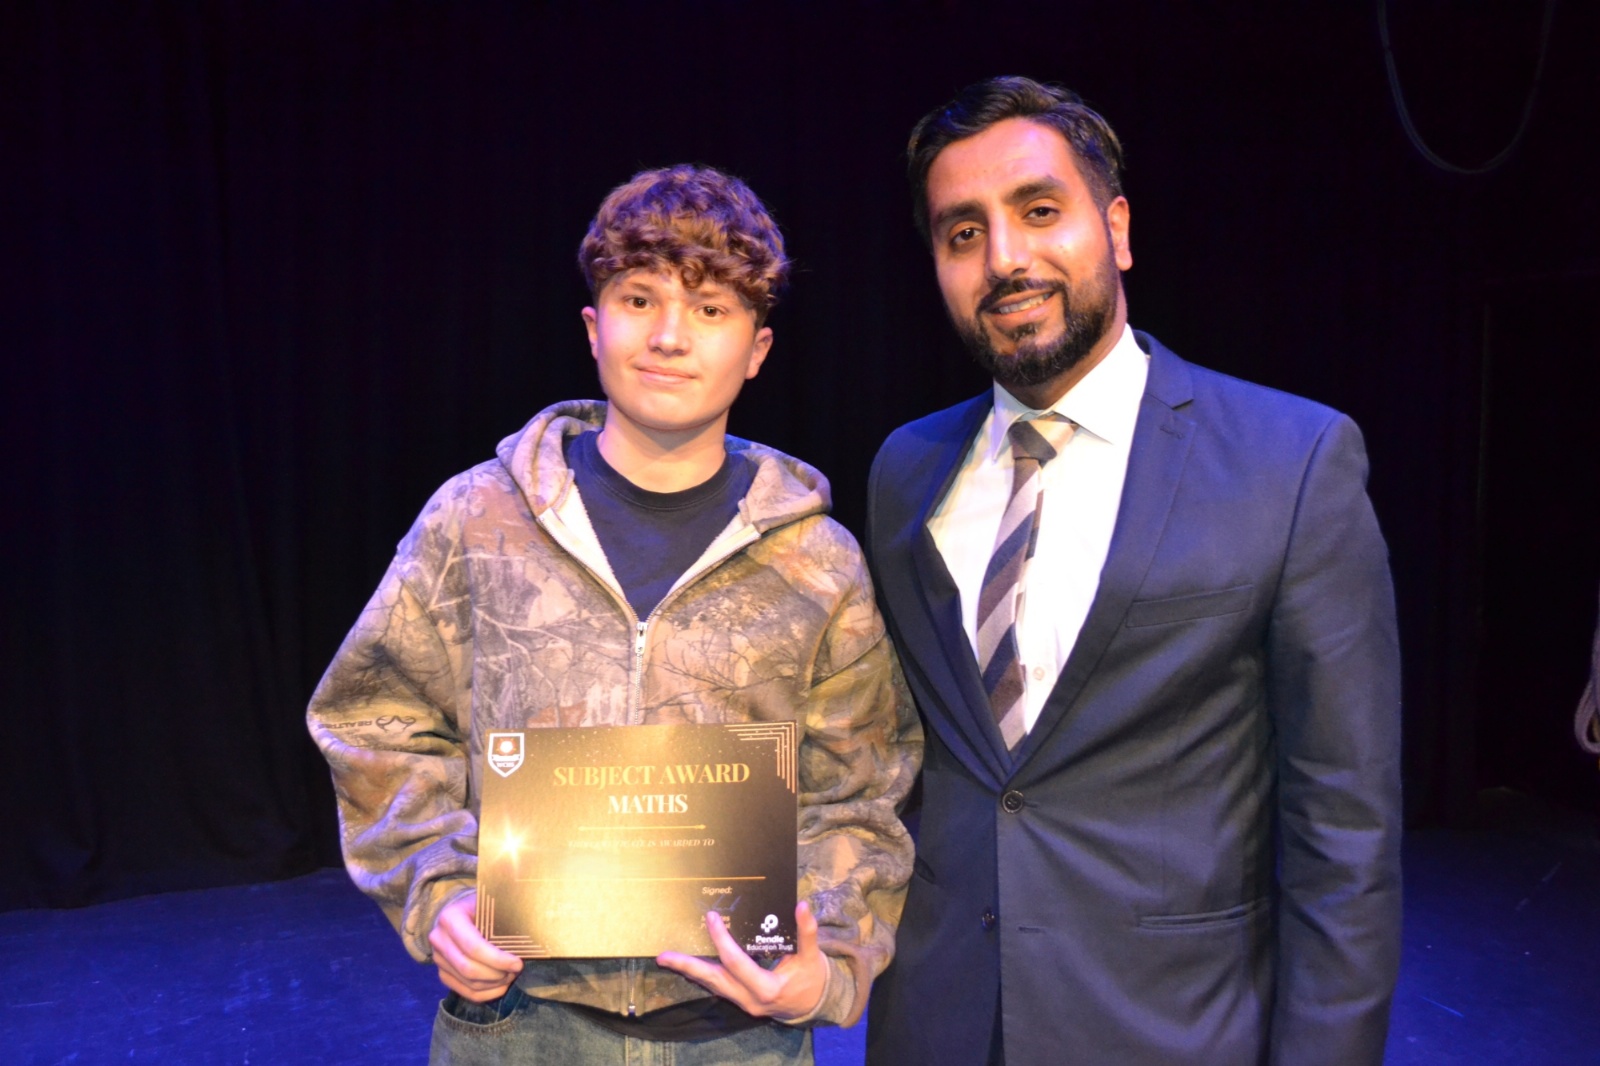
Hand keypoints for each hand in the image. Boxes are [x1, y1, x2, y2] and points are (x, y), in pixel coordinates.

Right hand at [427, 892, 523, 1001]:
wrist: (460, 912)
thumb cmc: (482, 905)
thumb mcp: (491, 902)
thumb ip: (505, 913)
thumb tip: (532, 927)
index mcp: (450, 918)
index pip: (473, 947)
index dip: (497, 959)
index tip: (518, 963)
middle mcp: (439, 940)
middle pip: (469, 969)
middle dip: (497, 974)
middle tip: (517, 969)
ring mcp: (438, 959)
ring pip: (468, 983)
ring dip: (494, 984)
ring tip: (511, 974)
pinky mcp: (443, 974)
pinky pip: (464, 992)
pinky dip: (486, 993)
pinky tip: (501, 986)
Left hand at [656, 900, 827, 1022]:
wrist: (816, 1005)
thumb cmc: (814, 979)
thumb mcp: (813, 956)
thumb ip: (807, 932)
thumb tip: (802, 905)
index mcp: (766, 988)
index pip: (736, 961)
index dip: (722, 939)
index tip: (711, 917)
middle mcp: (749, 999)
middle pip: (713, 980)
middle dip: (687, 966)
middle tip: (663, 956)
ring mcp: (743, 1003)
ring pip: (712, 986)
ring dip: (690, 972)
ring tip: (669, 959)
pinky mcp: (742, 1001)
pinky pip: (718, 987)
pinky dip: (703, 976)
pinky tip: (691, 966)